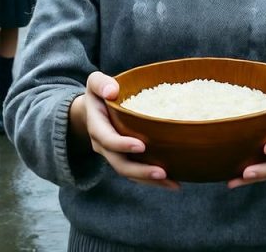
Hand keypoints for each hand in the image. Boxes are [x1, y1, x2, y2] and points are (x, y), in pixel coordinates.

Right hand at [72, 71, 179, 189]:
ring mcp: (113, 154)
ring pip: (129, 173)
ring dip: (149, 179)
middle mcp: (103, 145)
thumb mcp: (95, 82)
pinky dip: (152, 180)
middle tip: (161, 172)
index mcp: (97, 126)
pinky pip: (136, 173)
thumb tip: (112, 91)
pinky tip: (173, 182)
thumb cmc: (99, 92)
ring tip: (172, 182)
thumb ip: (100, 83)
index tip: (141, 145)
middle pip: (119, 163)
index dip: (122, 144)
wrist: (93, 109)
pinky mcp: (124, 158)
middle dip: (140, 170)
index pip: (107, 139)